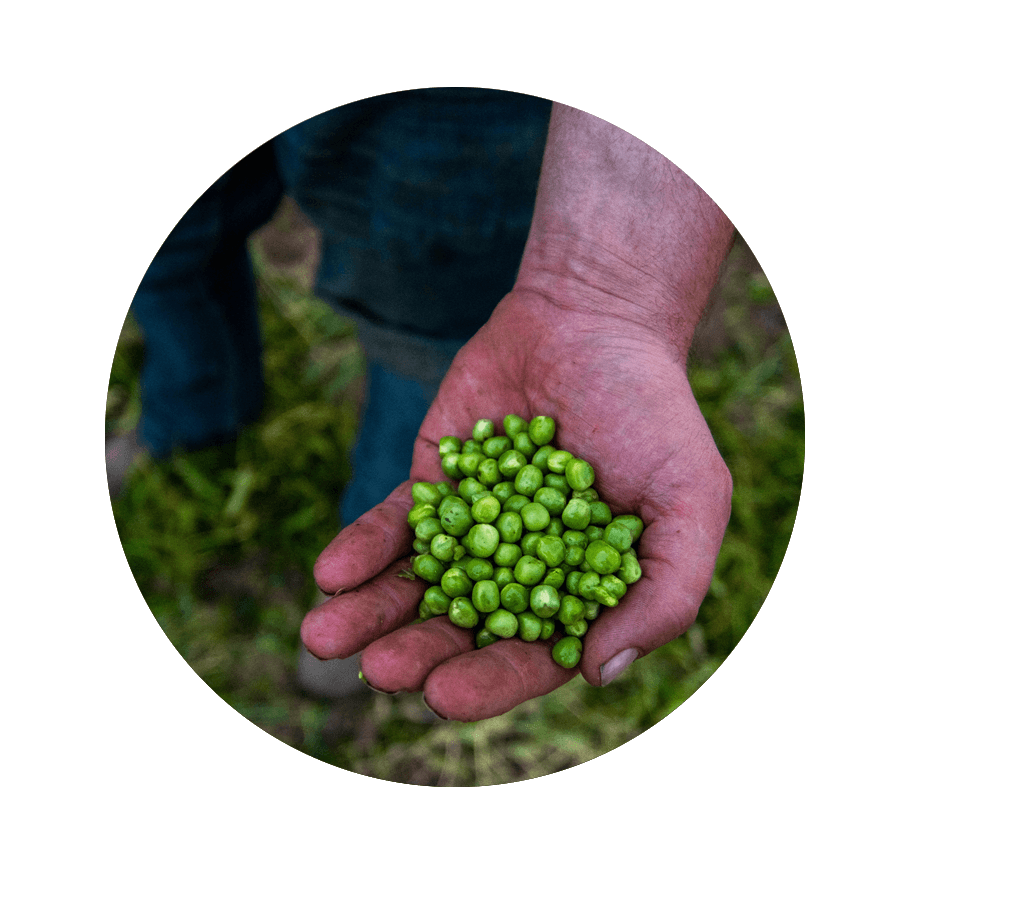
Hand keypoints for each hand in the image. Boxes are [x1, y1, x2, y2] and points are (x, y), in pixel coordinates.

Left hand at [299, 288, 732, 720]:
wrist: (594, 319)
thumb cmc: (655, 413)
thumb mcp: (691, 499)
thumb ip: (665, 590)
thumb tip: (601, 671)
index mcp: (578, 597)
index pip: (529, 656)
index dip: (488, 681)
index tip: (443, 695)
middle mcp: (519, 577)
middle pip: (460, 631)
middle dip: (417, 653)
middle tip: (382, 671)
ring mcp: (470, 532)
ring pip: (414, 587)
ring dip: (369, 616)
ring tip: (323, 636)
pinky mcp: (431, 486)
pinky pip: (390, 528)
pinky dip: (359, 553)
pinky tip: (330, 574)